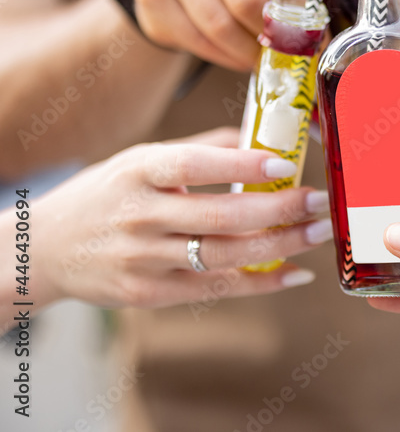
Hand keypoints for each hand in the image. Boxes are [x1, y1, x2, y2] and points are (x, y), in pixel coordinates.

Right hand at [30, 128, 330, 309]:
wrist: (46, 249)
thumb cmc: (109, 194)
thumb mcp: (141, 160)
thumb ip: (203, 149)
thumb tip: (267, 139)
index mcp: (138, 172)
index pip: (193, 166)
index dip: (240, 166)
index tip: (284, 165)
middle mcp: (139, 216)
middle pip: (219, 217)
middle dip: (278, 210)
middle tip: (320, 201)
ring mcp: (142, 260)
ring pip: (222, 256)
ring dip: (279, 246)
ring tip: (317, 232)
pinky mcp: (148, 294)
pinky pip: (214, 290)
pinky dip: (259, 283)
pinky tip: (295, 273)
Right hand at [134, 0, 309, 69]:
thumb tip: (319, 41)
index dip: (301, 16)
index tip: (312, 39)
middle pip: (248, 0)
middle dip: (272, 37)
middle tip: (286, 55)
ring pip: (219, 24)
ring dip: (246, 52)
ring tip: (262, 59)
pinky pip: (194, 38)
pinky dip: (221, 55)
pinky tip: (234, 54)